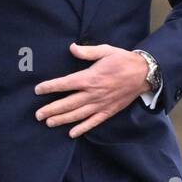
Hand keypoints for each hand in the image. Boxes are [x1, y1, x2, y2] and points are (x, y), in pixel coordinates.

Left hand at [34, 42, 151, 137]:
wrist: (144, 74)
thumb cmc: (123, 60)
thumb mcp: (105, 51)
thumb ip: (87, 52)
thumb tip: (71, 48)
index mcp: (90, 77)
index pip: (65, 84)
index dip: (50, 87)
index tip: (38, 90)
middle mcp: (93, 93)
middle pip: (67, 103)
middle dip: (51, 109)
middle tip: (37, 115)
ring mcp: (100, 104)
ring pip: (77, 114)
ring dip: (62, 120)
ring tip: (48, 123)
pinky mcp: (108, 111)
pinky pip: (93, 122)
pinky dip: (82, 128)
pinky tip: (72, 134)